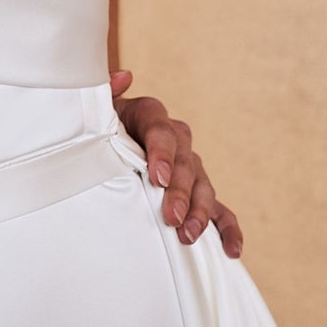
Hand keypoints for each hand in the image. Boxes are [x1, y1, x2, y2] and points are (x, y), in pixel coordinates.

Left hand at [108, 71, 243, 257]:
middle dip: (180, 191)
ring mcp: (189, 165)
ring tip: (188, 235)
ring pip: (202, 185)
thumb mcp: (95, 109)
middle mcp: (174, 139)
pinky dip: (227, 228)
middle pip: (185, 162)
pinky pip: (219, 208)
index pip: (160, 130)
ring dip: (199, 211)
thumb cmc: (96, 127)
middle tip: (171, 216)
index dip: (161, 153)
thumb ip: (104, 92)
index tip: (157, 177)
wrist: (102, 141)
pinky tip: (231, 250)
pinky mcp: (196, 191)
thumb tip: (125, 77)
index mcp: (149, 116)